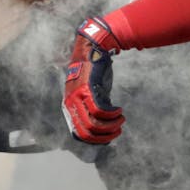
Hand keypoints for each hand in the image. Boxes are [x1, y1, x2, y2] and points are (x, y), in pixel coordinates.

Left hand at [62, 18, 124, 143]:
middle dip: (105, 136)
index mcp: (70, 108)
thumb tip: (103, 124)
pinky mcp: (88, 89)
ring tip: (120, 120)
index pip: (78, 135)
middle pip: (87, 132)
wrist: (92, 49)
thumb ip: (92, 107)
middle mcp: (71, 104)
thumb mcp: (89, 92)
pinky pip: (100, 110)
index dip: (94, 140)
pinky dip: (112, 114)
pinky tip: (118, 111)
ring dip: (111, 126)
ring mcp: (78, 97)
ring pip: (94, 124)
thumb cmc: (93, 72)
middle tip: (117, 130)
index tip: (108, 137)